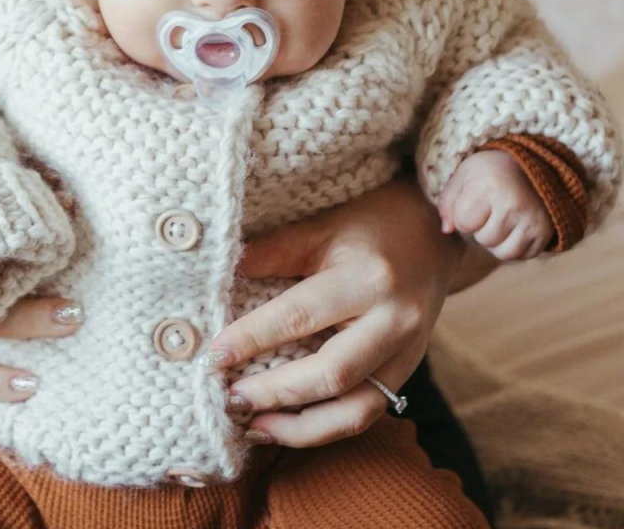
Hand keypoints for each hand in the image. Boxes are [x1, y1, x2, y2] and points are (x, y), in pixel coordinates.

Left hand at [206, 178, 463, 446]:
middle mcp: (393, 322)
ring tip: (252, 426)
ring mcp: (406, 354)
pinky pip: (366, 413)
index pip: (300, 315)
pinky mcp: (407, 373)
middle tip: (229, 398)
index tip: (214, 355)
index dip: (253, 337)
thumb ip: (277, 249)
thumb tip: (227, 272)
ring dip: (300, 428)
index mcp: (368, 279)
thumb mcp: (323, 224)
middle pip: (331, 375)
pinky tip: (286, 425)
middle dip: (275, 393)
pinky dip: (324, 426)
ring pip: (355, 410)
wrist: (436, 231)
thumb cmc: (373, 222)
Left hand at [438, 150, 552, 260]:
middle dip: (481, 228)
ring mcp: (531, 221)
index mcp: (488, 187)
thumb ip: (448, 200)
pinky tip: (515, 227)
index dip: (463, 215)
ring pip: (503, 253)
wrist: (533, 165)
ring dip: (497, 242)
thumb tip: (446, 230)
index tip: (474, 201)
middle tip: (490, 209)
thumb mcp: (464, 174)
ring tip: (500, 220)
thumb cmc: (491, 171)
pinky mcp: (544, 233)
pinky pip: (522, 256)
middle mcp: (512, 205)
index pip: (463, 223)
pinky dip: (515, 246)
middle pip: (484, 240)